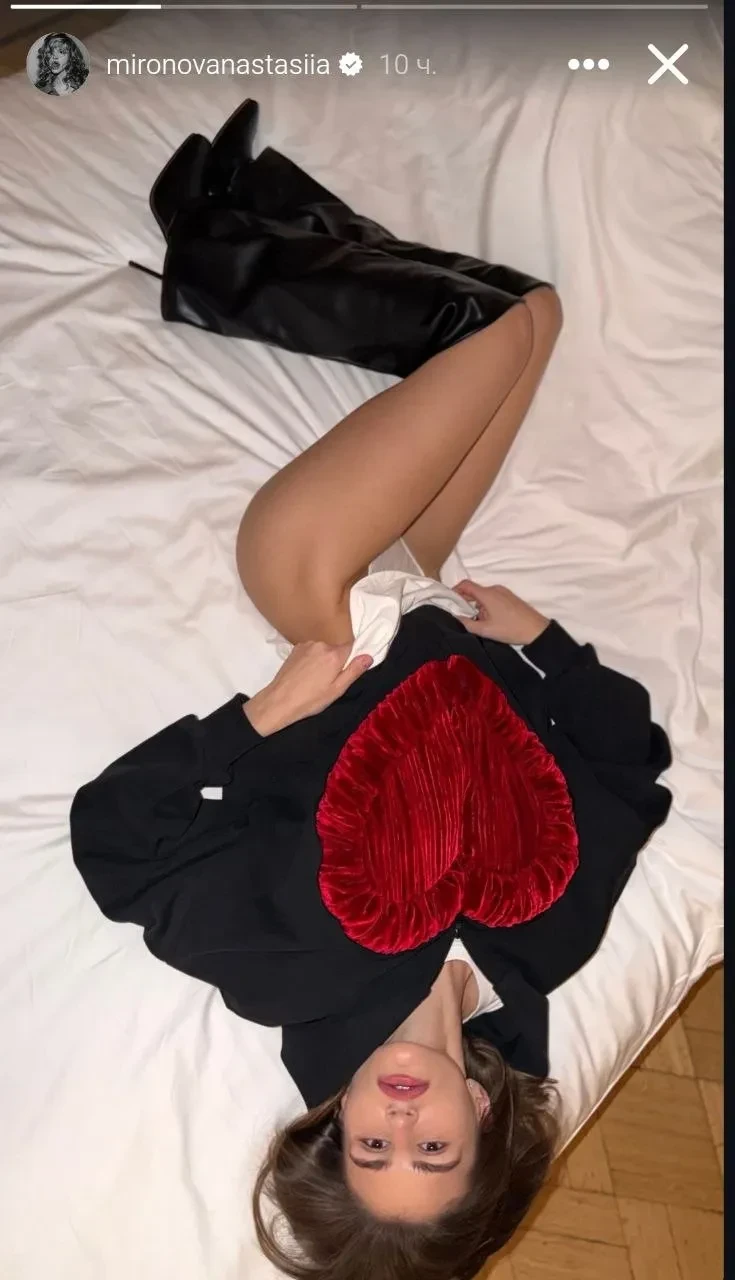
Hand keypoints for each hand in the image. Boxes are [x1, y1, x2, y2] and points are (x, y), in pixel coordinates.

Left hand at [244, 641, 372, 735]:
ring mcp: (306, 645)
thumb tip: (368, 656)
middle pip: (336, 649)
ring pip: (322, 650)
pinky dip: (311, 659)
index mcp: (334, 654)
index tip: (345, 671)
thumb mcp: (337, 690)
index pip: (351, 646)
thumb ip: (354, 671)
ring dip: (322, 660)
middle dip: (335, 661)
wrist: (279, 701)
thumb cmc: (311, 699)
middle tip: (328, 680)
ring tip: (314, 679)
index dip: (351, 658)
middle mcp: (320, 645)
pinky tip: (305, 675)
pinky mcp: (295, 649)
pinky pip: (311, 651)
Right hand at [451, 581, 549, 645]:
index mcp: (487, 594)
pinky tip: (490, 620)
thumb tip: (453, 617)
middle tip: (461, 616)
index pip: (465, 585)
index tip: (449, 602)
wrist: (536, 630)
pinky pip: (492, 597)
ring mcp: (503, 592)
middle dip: (465, 602)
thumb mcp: (485, 630)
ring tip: (478, 622)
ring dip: (476, 606)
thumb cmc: (510, 629)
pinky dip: (486, 605)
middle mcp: (495, 589)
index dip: (454, 591)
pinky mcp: (510, 597)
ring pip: (483, 595)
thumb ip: (466, 623)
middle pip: (474, 590)